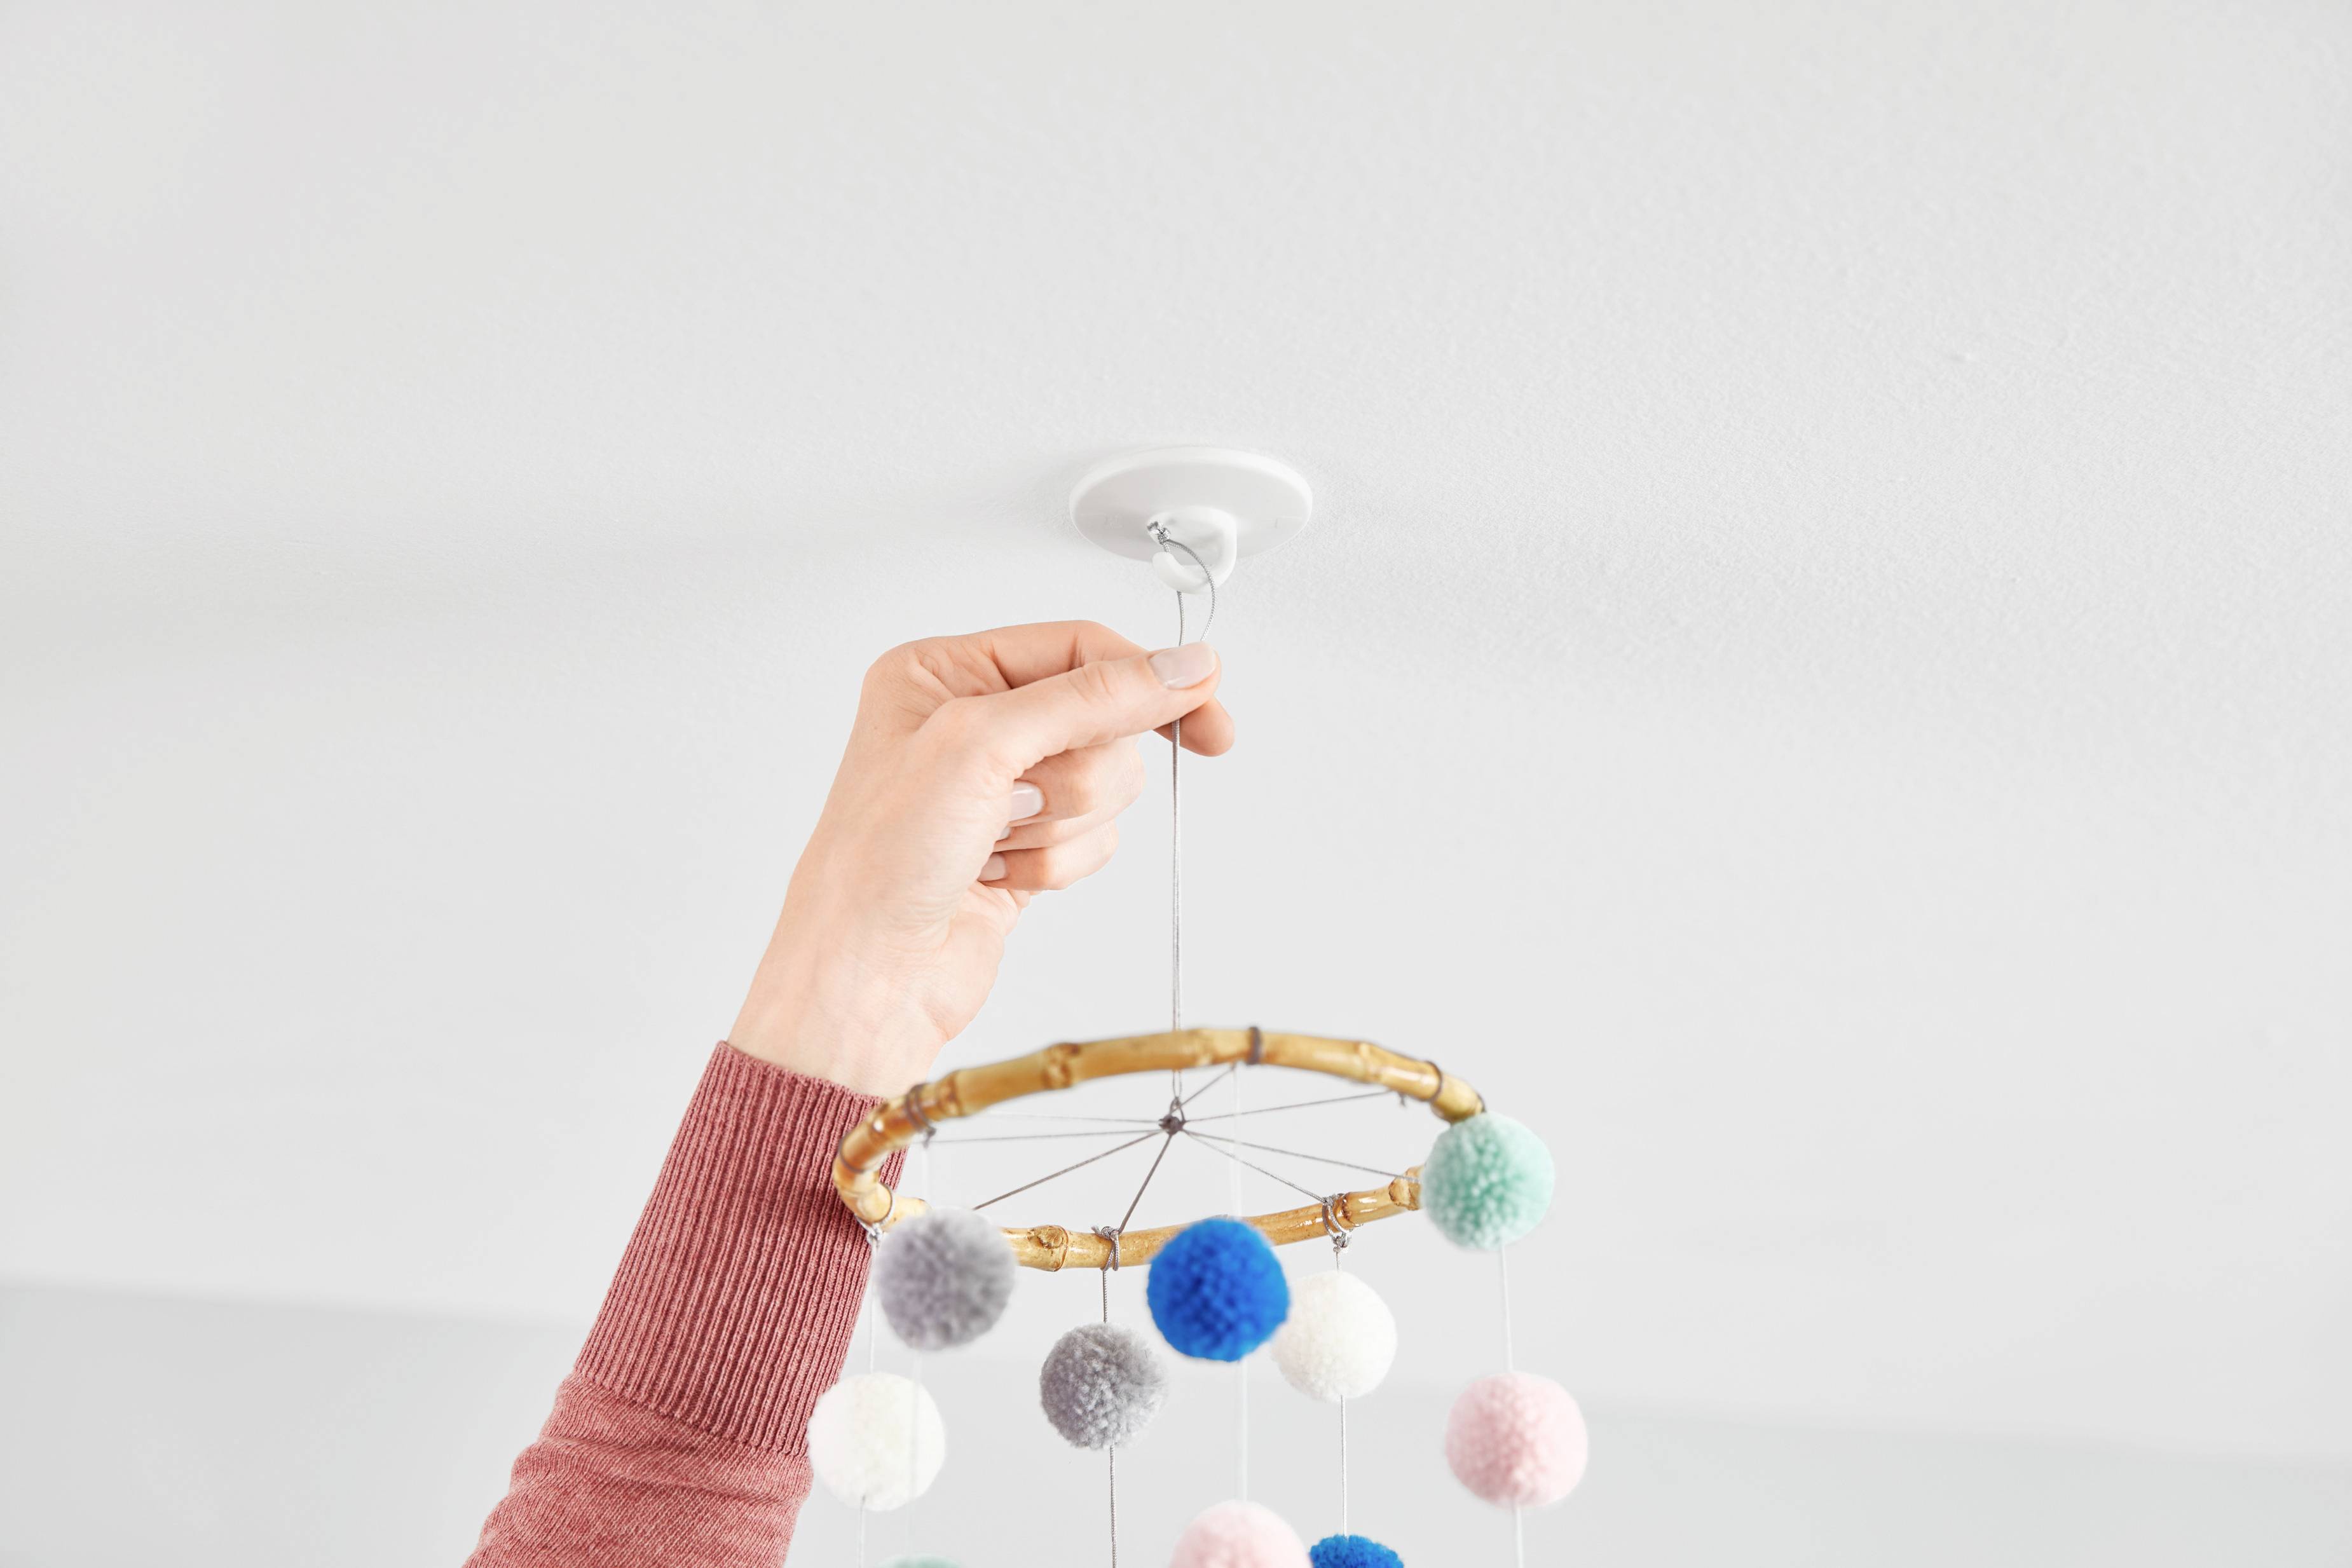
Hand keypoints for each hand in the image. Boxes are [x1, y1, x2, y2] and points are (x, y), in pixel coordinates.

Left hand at [728, 621, 1230, 1095]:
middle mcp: (971, 724)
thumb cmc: (879, 861)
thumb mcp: (982, 745)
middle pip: (1102, 722)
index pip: (1079, 647)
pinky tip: (999, 877)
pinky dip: (1058, 866)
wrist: (864, 981)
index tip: (1207, 713)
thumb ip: (1091, 696)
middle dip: (1074, 774)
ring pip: (1104, 786)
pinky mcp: (1024, 848)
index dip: (1146, 678)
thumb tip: (1184, 666)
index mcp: (943, 673)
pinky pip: (1094, 839)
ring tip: (996, 844)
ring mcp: (1000, 791)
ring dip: (1061, 825)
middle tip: (1016, 801)